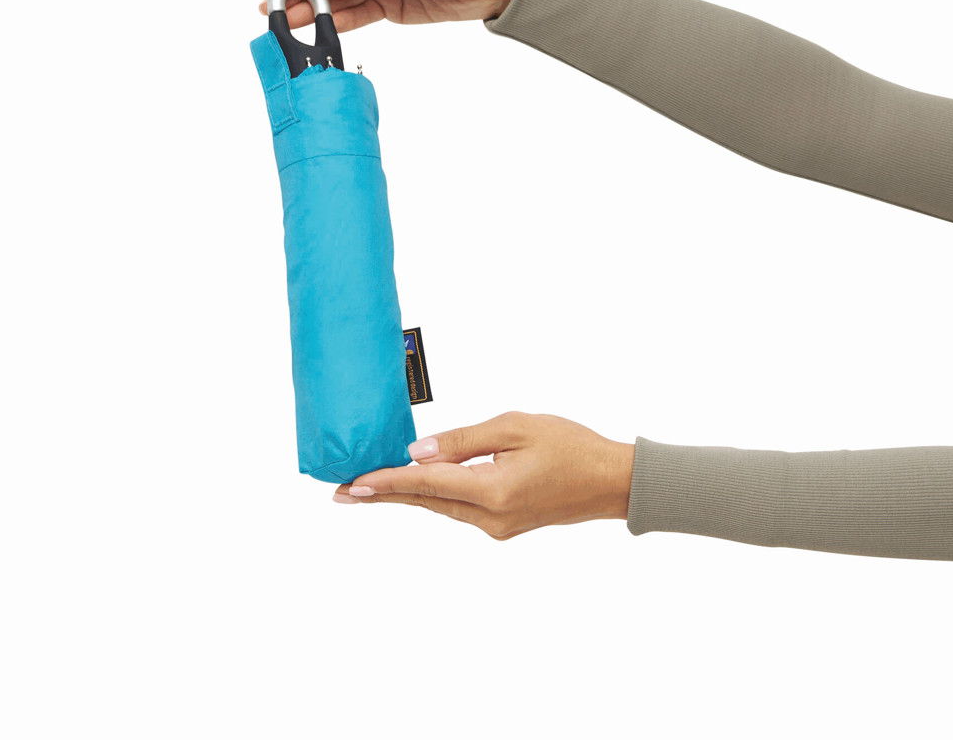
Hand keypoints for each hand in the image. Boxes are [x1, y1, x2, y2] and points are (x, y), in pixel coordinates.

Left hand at [332, 411, 634, 539]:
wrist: (610, 481)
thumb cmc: (570, 444)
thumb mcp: (515, 425)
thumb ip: (464, 439)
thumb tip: (418, 452)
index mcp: (494, 490)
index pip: (427, 484)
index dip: (386, 482)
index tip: (351, 486)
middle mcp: (491, 518)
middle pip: (426, 502)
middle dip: (383, 494)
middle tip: (342, 492)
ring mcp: (497, 527)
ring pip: (441, 506)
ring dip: (406, 495)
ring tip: (368, 487)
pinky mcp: (503, 525)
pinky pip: (459, 508)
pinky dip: (434, 495)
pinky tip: (416, 486)